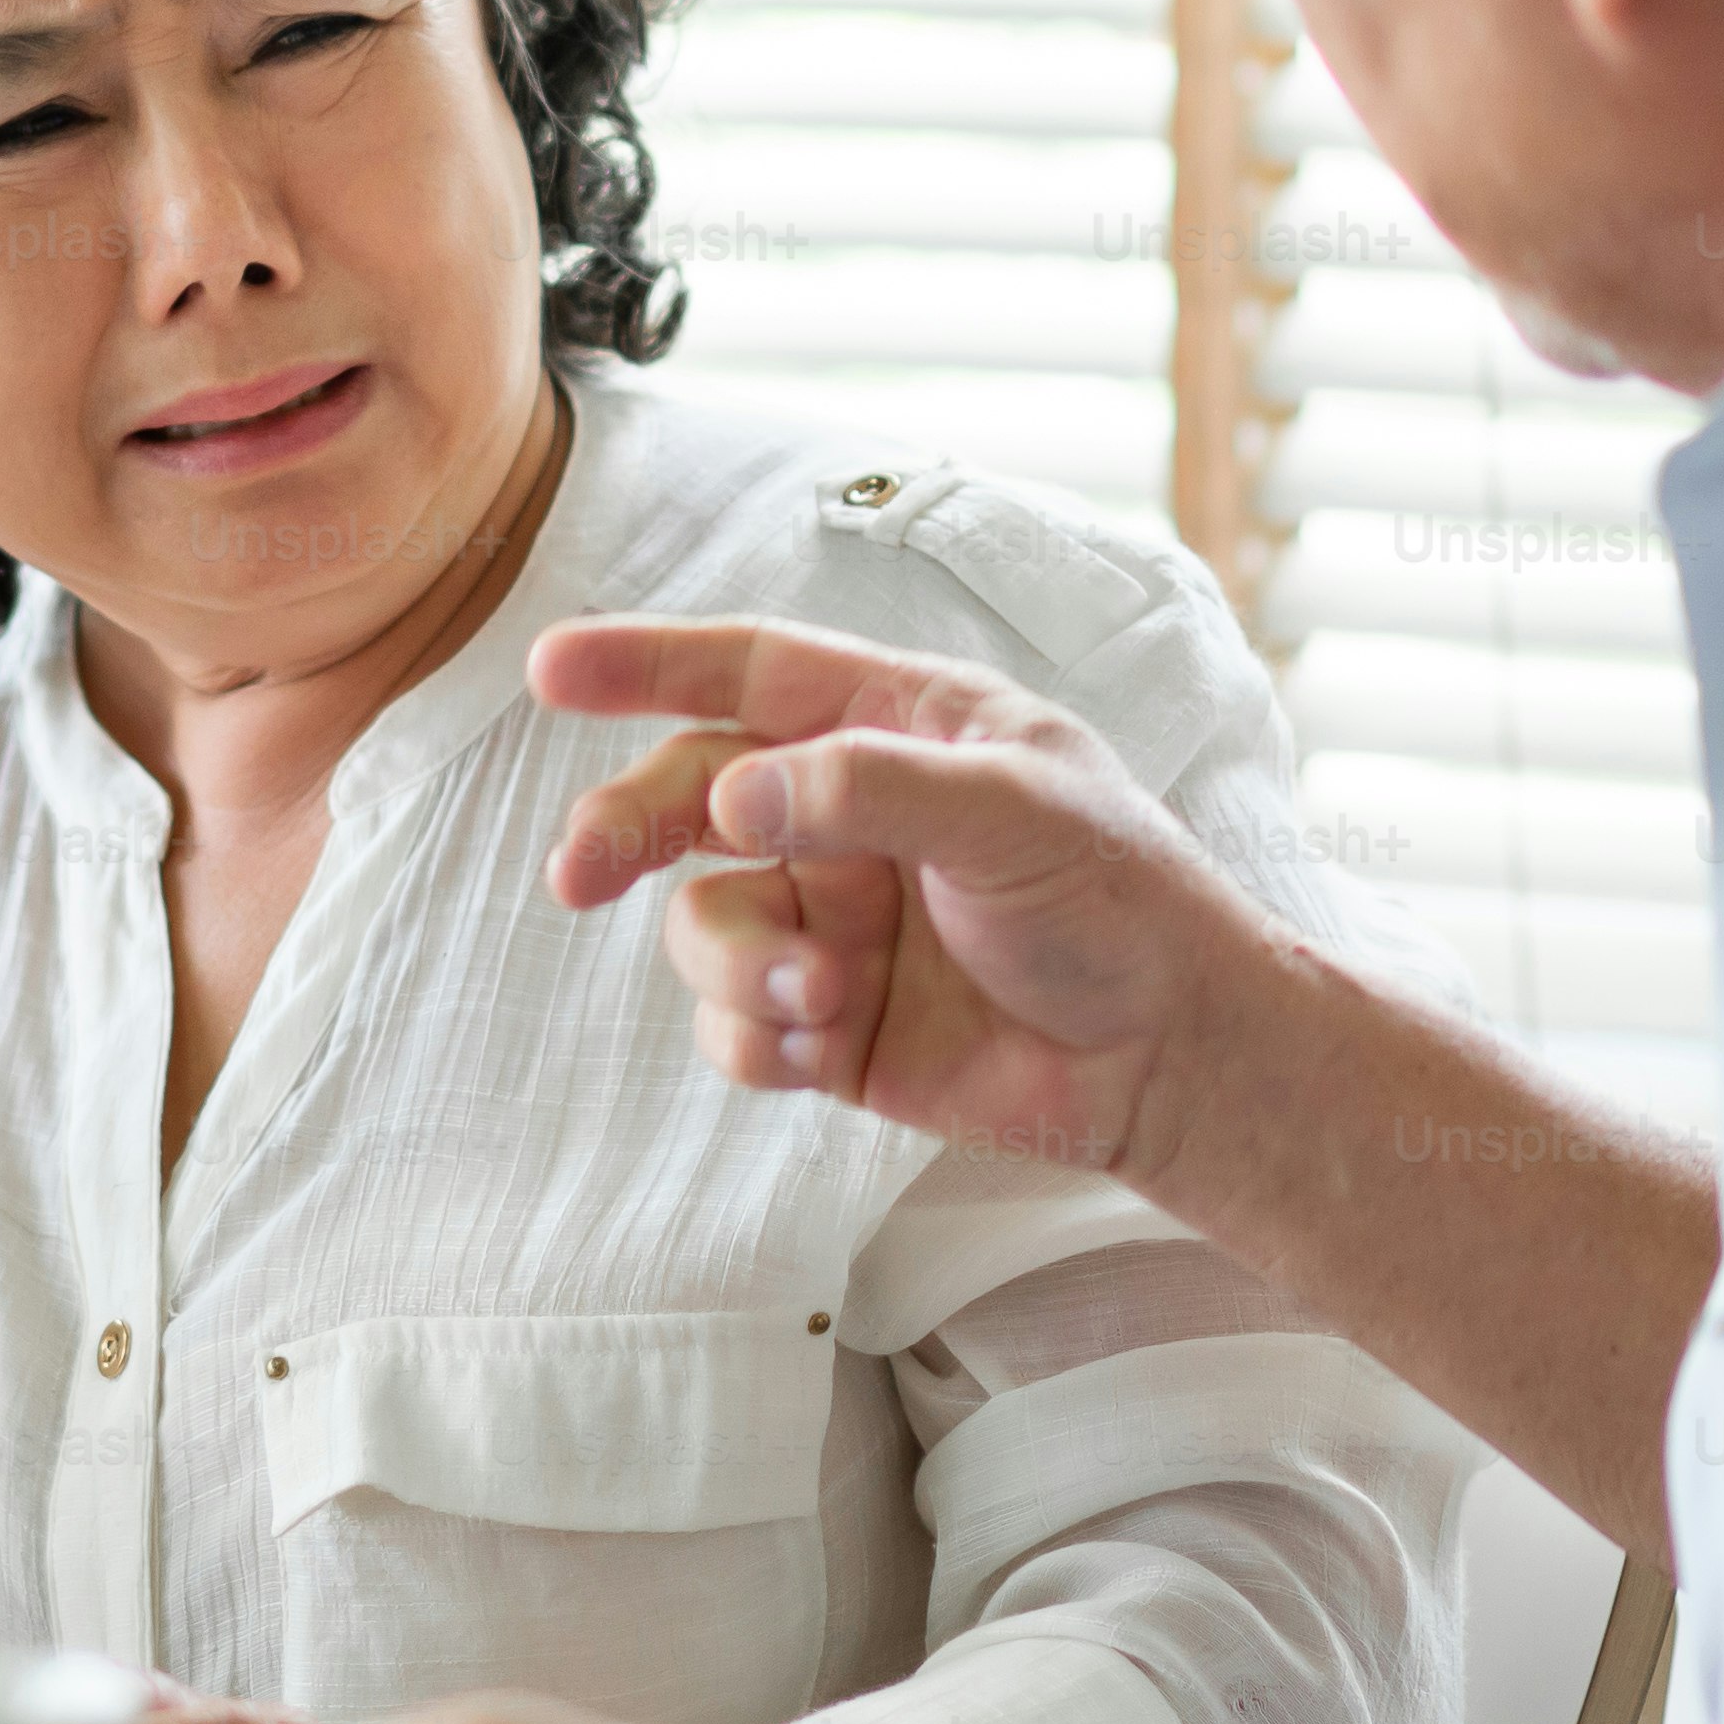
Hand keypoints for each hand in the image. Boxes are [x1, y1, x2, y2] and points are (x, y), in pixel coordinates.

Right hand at [534, 613, 1297, 1198]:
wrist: (1174, 1058)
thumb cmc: (1121, 901)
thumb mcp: (1011, 808)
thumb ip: (867, 787)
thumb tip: (731, 797)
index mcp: (897, 730)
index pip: (751, 674)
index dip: (646, 665)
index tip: (549, 668)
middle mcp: (848, 819)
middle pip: (690, 799)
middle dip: (627, 832)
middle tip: (579, 876)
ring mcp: (833, 922)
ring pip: (704, 924)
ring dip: (736, 962)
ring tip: (823, 995)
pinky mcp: (829, 1025)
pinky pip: (733, 1026)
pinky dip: (753, 1038)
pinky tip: (818, 1043)